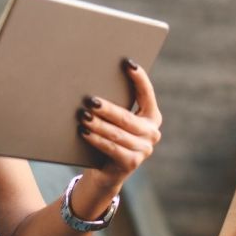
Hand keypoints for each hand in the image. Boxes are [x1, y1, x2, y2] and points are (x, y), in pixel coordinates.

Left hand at [77, 59, 162, 190]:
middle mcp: (152, 132)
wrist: (105, 171)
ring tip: (83, 116)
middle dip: (107, 108)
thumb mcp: (115, 119)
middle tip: (89, 100)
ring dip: (98, 124)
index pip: (147, 94)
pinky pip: (111, 149)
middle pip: (126, 118)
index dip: (139, 78)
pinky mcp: (132, 163)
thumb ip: (114, 103)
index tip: (127, 63)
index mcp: (152, 116)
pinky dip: (96, 140)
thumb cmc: (108, 136)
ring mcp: (144, 150)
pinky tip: (84, 132)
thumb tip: (94, 79)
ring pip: (117, 134)